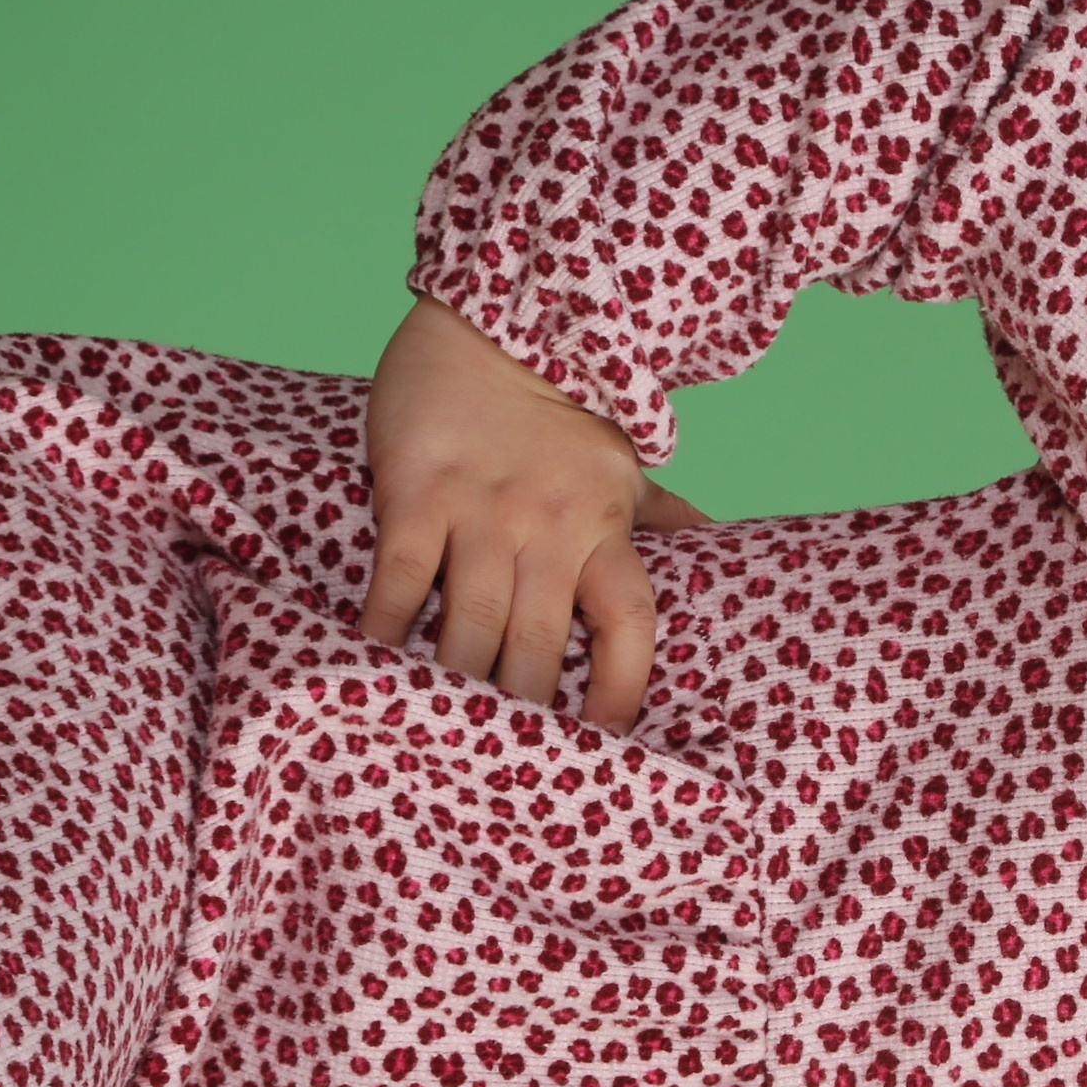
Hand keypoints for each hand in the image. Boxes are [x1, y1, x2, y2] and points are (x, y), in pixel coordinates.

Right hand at [358, 297, 712, 729]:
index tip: (607, 743)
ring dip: (455, 684)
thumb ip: (655, 515)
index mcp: (605, 531)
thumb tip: (712, 543)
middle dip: (522, 712)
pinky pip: (401, 577)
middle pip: (539, 646)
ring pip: (471, 623)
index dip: (622, 689)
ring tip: (439, 736)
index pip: (630, 626)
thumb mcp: (621, 463)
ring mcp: (481, 512)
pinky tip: (374, 667)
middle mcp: (549, 530)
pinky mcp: (416, 492)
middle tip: (500, 768)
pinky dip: (386, 628)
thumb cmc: (563, 406)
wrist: (501, 318)